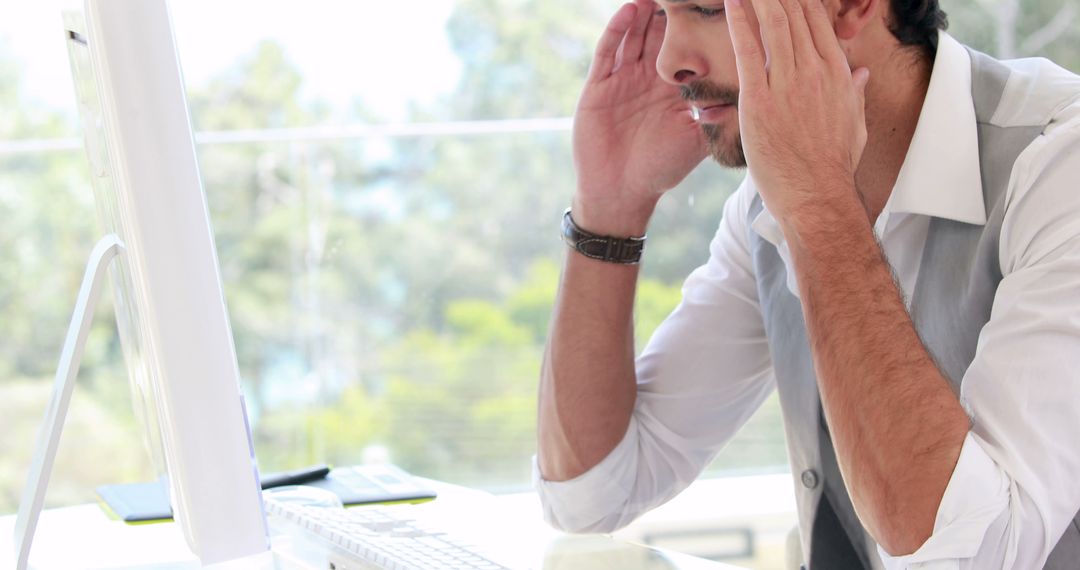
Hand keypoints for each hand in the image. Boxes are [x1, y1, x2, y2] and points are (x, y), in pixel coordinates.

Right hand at [573, 0, 707, 234]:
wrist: (620, 193)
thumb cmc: (660, 170)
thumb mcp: (695, 142)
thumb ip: (717, 118)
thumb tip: (749, 96)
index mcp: (674, 88)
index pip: (689, 49)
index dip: (701, 27)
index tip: (717, 4)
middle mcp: (649, 78)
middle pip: (661, 34)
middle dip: (672, 10)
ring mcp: (623, 79)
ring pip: (635, 35)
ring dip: (645, 11)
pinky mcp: (599, 86)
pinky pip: (608, 52)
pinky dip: (617, 30)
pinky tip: (630, 10)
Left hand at [725, 0, 869, 226]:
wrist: (816, 195)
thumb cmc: (833, 165)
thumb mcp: (854, 124)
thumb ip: (854, 93)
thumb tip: (862, 73)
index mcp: (838, 74)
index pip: (818, 22)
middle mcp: (814, 71)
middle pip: (795, 16)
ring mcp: (787, 84)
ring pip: (774, 25)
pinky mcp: (759, 101)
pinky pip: (747, 52)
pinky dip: (739, 23)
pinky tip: (733, 3)